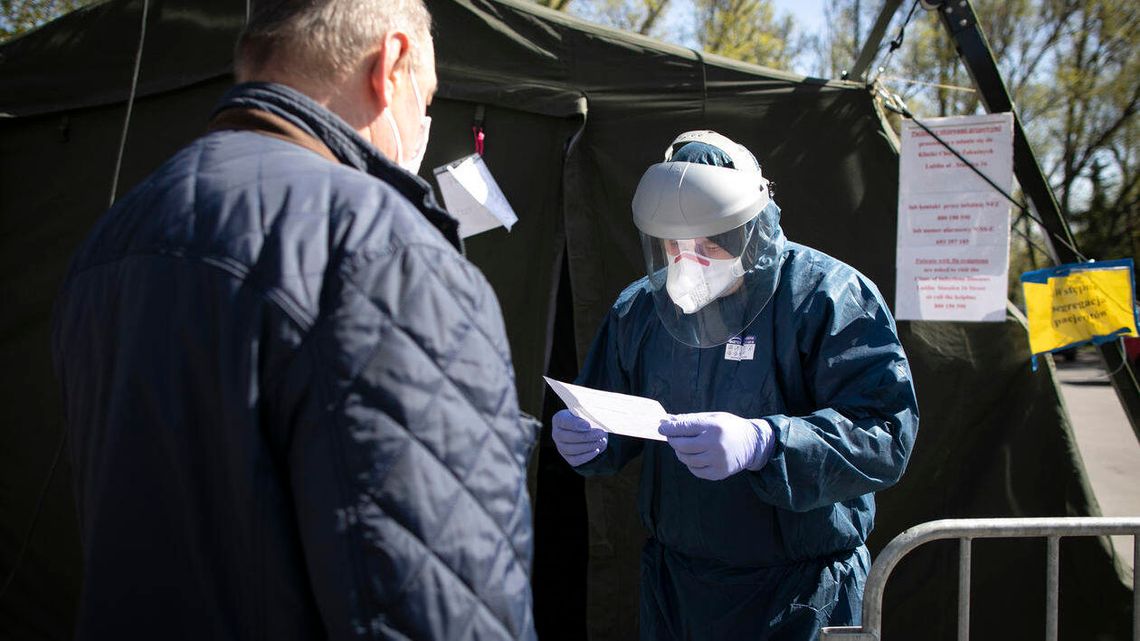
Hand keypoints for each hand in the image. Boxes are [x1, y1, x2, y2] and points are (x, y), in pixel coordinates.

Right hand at [552, 409, 608, 466]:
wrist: (590, 431)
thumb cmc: (587, 419)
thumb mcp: (587, 414)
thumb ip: (587, 417)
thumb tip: (590, 427)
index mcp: (559, 419)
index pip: (564, 421)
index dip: (576, 424)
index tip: (588, 425)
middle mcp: (556, 433)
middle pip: (567, 437)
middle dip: (586, 436)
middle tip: (600, 434)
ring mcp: (560, 447)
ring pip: (571, 449)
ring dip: (588, 446)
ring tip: (600, 441)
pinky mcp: (567, 457)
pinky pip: (575, 460)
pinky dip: (587, 456)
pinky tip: (596, 450)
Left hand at [658, 412, 773, 480]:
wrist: (753, 444)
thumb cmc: (730, 427)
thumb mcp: (713, 417)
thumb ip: (691, 419)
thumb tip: (669, 420)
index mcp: (714, 427)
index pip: (685, 428)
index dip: (670, 428)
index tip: (662, 428)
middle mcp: (715, 445)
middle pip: (682, 445)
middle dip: (672, 440)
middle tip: (670, 437)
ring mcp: (717, 461)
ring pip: (686, 459)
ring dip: (680, 452)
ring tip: (683, 446)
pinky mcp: (719, 473)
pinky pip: (695, 470)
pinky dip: (690, 463)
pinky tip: (694, 456)